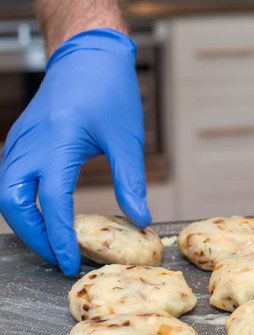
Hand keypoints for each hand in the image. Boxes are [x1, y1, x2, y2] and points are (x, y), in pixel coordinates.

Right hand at [0, 28, 150, 275]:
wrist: (88, 55)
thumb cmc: (110, 90)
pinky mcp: (20, 141)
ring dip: (26, 222)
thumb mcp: (127, 138)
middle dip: (34, 236)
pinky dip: (23, 204)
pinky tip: (45, 217)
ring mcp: (20, 141)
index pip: (51, 201)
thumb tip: (141, 219)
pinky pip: (10, 180)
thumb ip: (131, 181)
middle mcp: (29, 143)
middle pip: (13, 203)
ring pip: (7, 194)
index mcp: (57, 141)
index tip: (70, 262)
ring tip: (54, 243)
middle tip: (59, 258)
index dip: (59, 236)